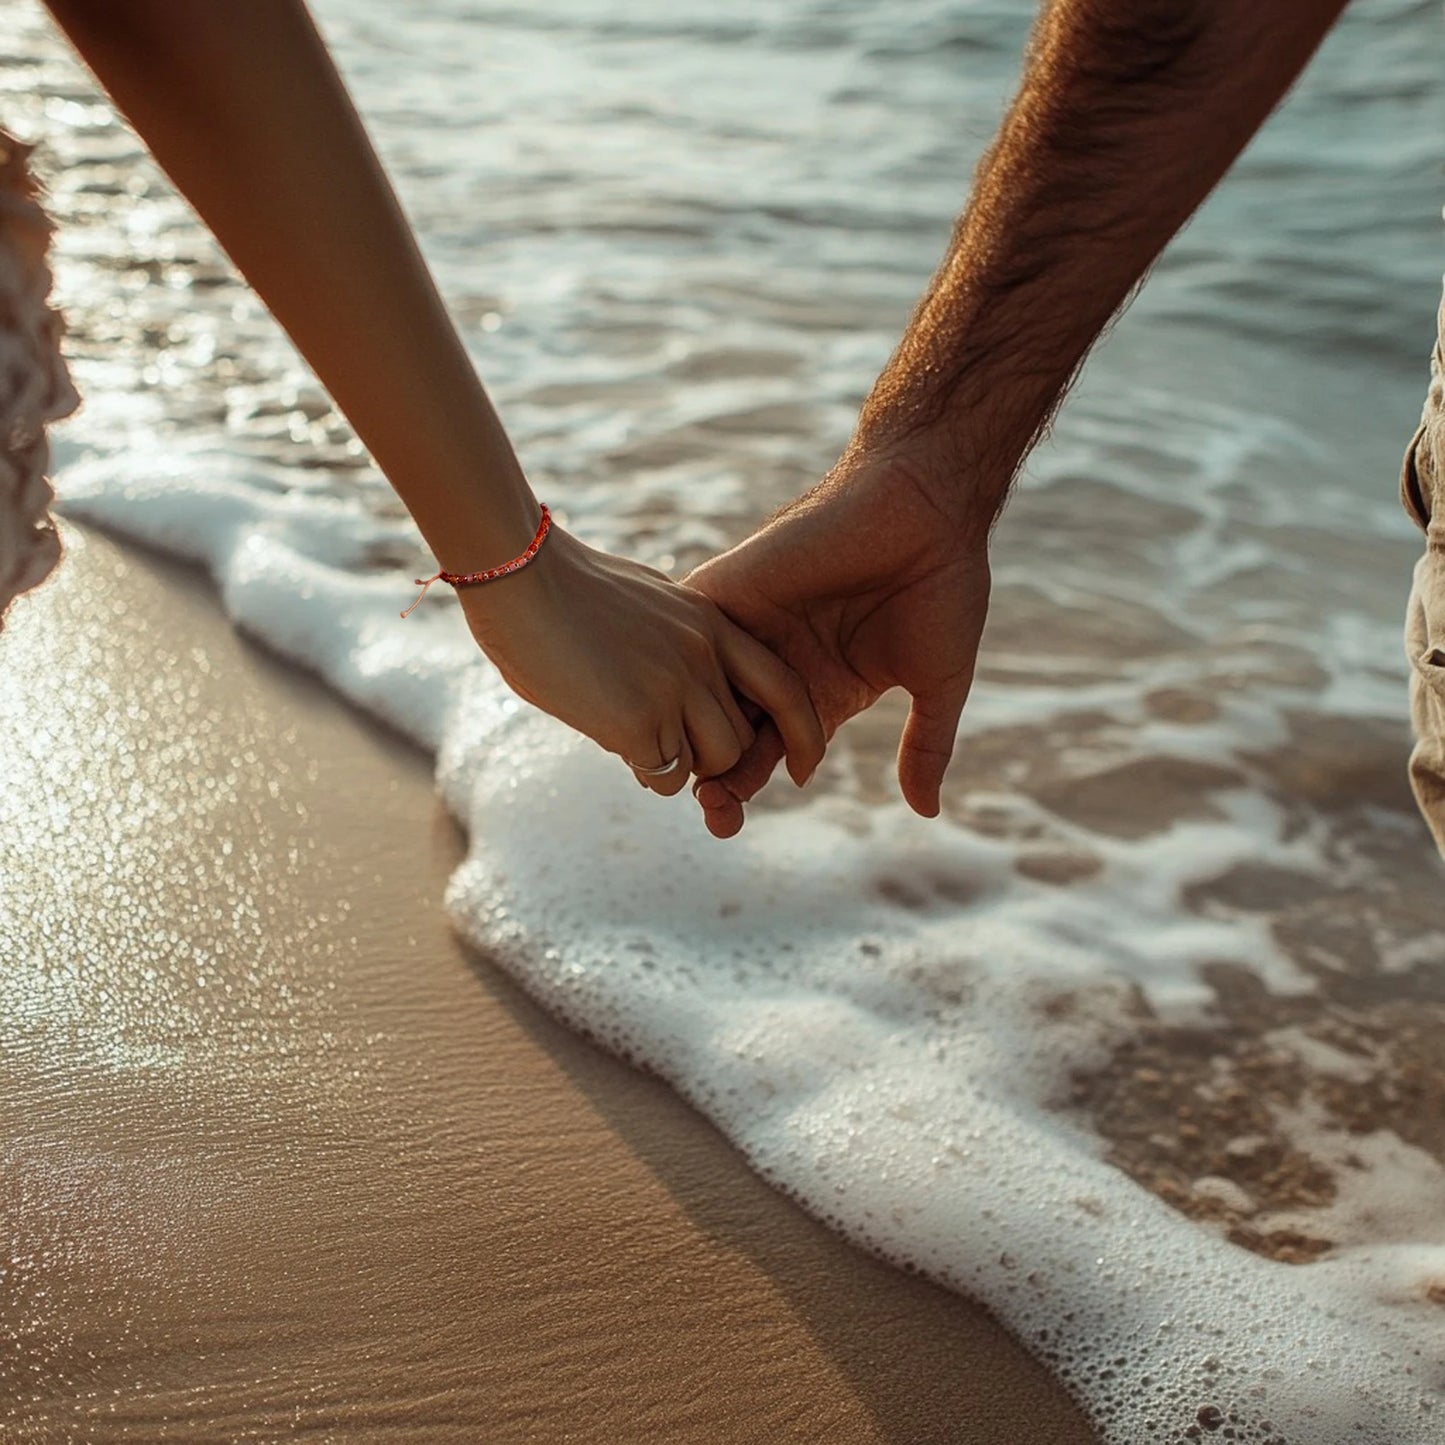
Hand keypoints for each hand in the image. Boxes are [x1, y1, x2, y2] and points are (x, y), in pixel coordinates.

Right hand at [459, 524, 825, 794]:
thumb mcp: (645, 601)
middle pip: (744, 737)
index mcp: (711, 622)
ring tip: (632, 736)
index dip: (799, 729)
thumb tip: (683, 676)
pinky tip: (608, 735)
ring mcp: (675, 687)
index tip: (800, 763)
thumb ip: (677, 635)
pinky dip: (644, 771)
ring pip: (714, 762)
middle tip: (664, 741)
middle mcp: (704, 655)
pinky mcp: (641, 720)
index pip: (783, 686)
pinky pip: (666, 778)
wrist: (518, 577)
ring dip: (679, 766)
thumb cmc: (562, 588)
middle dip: (711, 753)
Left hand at [684, 450, 990, 835]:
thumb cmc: (942, 586)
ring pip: (698, 688)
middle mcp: (777, 663)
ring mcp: (750, 626)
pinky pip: (685, 630)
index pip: (764, 752)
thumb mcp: (938, 682)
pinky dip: (667, 663)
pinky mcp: (731, 587)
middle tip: (706, 810)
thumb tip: (927, 812)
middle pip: (722, 728)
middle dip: (708, 773)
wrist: (928, 506)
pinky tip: (650, 699)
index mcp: (818, 691)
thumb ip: (926, 746)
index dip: (741, 787)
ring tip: (679, 772)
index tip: (726, 822)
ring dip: (683, 728)